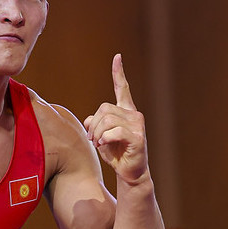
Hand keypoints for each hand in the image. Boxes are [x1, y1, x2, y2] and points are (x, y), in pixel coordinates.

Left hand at [83, 54, 149, 183]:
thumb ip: (94, 124)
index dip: (118, 72)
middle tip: (92, 138)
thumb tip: (89, 119)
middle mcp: (133, 114)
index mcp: (126, 111)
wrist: (130, 172)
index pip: (122, 88)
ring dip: (97, 133)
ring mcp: (137, 125)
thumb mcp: (100, 136)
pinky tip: (104, 145)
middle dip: (93, 124)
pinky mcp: (138, 137)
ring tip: (98, 143)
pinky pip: (114, 131)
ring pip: (107, 120)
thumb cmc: (115, 153)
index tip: (117, 57)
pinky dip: (105, 139)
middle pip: (104, 109)